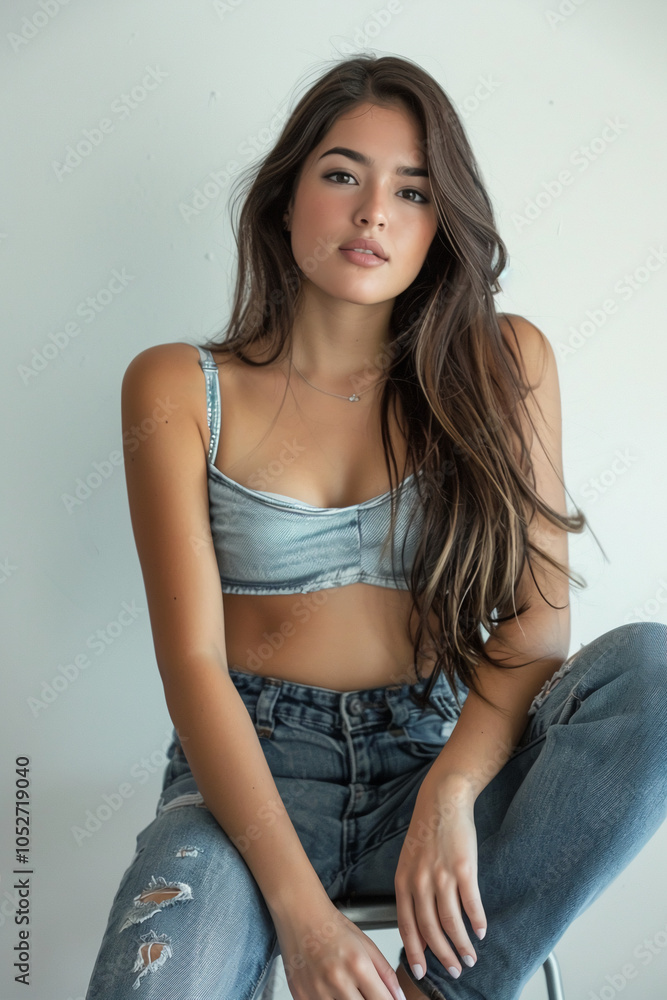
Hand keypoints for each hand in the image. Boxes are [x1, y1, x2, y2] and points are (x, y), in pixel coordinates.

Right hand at [273, 897, 405, 999]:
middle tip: (366, 992)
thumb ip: (385, 973)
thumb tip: (399, 998)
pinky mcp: (301, 997)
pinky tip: (331, 991)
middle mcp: (337, 980)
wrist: (299, 915)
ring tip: (348, 989)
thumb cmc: (331, 926)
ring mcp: (316, 991)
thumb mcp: (366, 944)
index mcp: (357, 964)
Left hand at [394, 773, 486, 980]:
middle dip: (442, 955)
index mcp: (403, 881)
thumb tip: (420, 926)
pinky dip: (477, 922)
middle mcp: (420, 880)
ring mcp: (442, 874)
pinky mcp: (464, 868)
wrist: (442, 802)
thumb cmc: (427, 833)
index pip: (406, 925)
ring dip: (462, 944)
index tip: (421, 972)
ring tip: (470, 957)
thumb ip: (412, 892)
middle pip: (430, 929)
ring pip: (451, 922)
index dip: (414, 952)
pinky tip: (481, 931)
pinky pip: (471, 904)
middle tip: (454, 970)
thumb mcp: (409, 863)